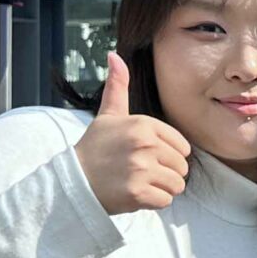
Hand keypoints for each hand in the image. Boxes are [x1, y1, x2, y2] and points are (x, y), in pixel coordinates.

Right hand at [75, 55, 193, 215]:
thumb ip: (118, 87)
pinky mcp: (138, 193)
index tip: (146, 156)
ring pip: (177, 185)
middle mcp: (145, 145)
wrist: (73, 181)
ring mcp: (141, 169)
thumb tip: (115, 55)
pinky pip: (166, 201)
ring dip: (161, 188)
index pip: (183, 147)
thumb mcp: (108, 115)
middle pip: (182, 167)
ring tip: (139, 182)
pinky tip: (135, 194)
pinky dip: (153, 202)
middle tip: (141, 172)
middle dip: (166, 173)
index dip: (168, 155)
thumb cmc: (95, 148)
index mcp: (143, 125)